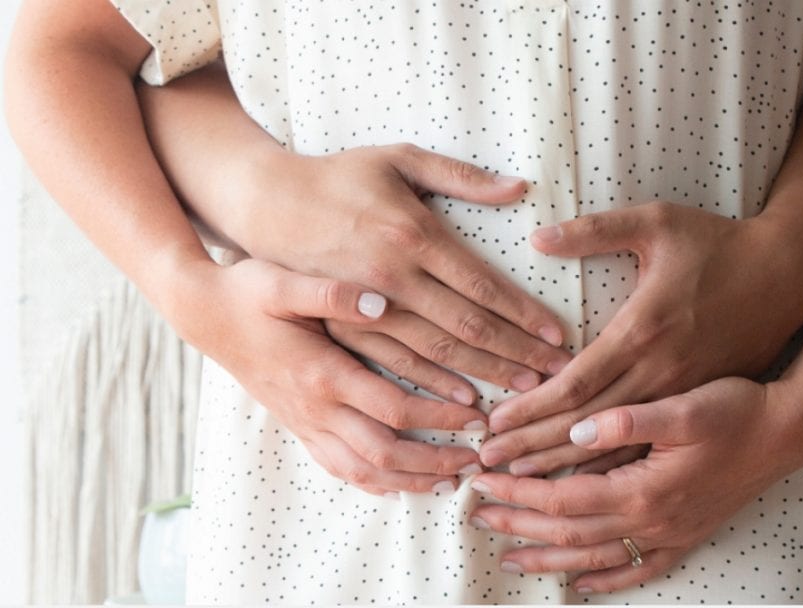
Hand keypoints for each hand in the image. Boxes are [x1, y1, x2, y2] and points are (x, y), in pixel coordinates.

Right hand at [176, 257, 486, 495]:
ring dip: (409, 481)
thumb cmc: (245, 293)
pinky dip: (372, 482)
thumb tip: (381, 301)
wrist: (202, 314)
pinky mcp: (297, 425)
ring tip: (448, 482)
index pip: (394, 408)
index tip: (478, 414)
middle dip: (434, 462)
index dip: (440, 417)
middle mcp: (315, 408)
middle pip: (384, 453)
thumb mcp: (283, 282)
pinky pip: (337, 467)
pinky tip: (397, 484)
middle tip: (476, 461)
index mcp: (322, 373)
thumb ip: (332, 294)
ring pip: (362, 471)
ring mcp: (304, 422)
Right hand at [234, 143, 572, 402]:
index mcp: (412, 235)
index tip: (558, 335)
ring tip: (522, 395)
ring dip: (483, 376)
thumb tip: (519, 187)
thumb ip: (460, 175)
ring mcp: (365, 309)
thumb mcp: (397, 158)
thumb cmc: (338, 176)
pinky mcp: (343, 327)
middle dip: (516, 354)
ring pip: (434, 356)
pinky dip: (430, 389)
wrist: (264, 204)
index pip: (482, 286)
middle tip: (556, 375)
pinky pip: (393, 367)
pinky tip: (463, 403)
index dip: (524, 314)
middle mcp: (392, 279)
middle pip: (466, 329)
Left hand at [468, 377, 802, 593]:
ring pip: (595, 557)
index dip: (518, 491)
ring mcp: (669, 534)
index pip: (562, 497)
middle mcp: (651, 520)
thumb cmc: (736, 412)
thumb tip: (577, 429)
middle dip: (520, 523)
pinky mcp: (686, 536)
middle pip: (569, 532)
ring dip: (550, 557)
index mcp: (642, 488)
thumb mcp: (682, 406)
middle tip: (478, 516)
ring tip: (511, 558)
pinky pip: (639, 569)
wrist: (787, 433)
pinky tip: (583, 585)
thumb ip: (627, 421)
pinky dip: (607, 580)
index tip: (483, 481)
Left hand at [480, 202, 802, 473]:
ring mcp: (681, 394)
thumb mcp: (658, 221)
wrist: (790, 275)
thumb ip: (595, 230)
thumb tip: (538, 237)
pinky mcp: (697, 402)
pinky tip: (582, 486)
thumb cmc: (719, 244)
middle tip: (486, 464)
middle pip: (583, 425)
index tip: (492, 425)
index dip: (528, 409)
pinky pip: (648, 447)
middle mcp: (659, 372)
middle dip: (531, 447)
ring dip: (564, 467)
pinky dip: (610, 468)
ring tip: (519, 483)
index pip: (573, 384)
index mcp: (642, 331)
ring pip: (614, 446)